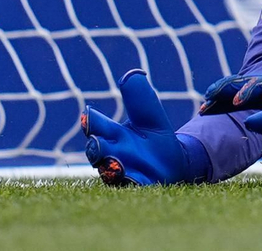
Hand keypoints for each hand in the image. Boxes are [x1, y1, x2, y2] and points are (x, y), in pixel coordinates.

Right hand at [81, 69, 207, 185]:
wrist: (173, 162)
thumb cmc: (154, 136)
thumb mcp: (151, 116)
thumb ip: (141, 99)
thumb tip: (132, 75)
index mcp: (111, 134)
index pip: (95, 125)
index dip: (91, 122)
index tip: (88, 116)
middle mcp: (112, 154)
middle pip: (97, 150)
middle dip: (96, 147)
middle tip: (97, 142)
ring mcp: (123, 172)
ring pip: (111, 172)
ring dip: (112, 167)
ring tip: (114, 163)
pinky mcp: (138, 187)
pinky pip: (133, 187)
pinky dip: (133, 183)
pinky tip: (136, 178)